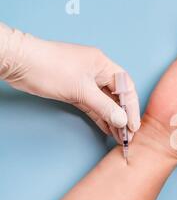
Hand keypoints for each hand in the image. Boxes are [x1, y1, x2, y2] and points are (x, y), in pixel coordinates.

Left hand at [0, 23, 140, 142]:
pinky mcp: (75, 90)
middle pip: (117, 96)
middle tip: (128, 134)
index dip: (132, 107)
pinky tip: (107, 129)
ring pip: (105, 103)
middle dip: (124, 116)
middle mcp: (97, 71)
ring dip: (112, 119)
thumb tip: (122, 120)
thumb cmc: (49, 67)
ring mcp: (85, 81)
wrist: (19, 63)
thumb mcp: (81, 90)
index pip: (126, 87)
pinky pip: (93, 106)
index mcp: (103, 64)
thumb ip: (104, 106)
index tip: (133, 125)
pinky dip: (100, 117)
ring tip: (120, 136)